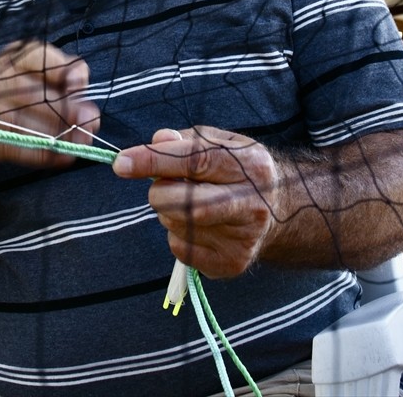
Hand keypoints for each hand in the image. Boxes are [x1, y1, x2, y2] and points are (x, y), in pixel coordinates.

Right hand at [0, 41, 100, 167]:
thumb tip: (89, 113)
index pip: (41, 56)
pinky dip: (44, 154)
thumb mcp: (42, 82)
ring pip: (27, 122)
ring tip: (80, 143)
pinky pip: (18, 146)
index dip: (66, 73)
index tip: (81, 90)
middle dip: (68, 113)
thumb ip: (69, 89)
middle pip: (37, 93)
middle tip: (89, 126)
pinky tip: (63, 157)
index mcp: (16, 58)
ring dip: (59, 136)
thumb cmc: (18, 100)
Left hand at [112, 127, 277, 278]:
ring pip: (178, 226)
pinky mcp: (233, 263)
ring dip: (167, 213)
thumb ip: (187, 140)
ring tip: (184, 203)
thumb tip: (158, 140)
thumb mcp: (221, 144)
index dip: (153, 160)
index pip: (195, 160)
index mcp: (251, 165)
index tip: (121, 163)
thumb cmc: (239, 171)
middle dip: (159, 192)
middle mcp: (252, 204)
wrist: (281, 212)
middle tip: (161, 185)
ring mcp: (244, 238)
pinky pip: (181, 250)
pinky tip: (194, 226)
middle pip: (185, 203)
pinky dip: (176, 235)